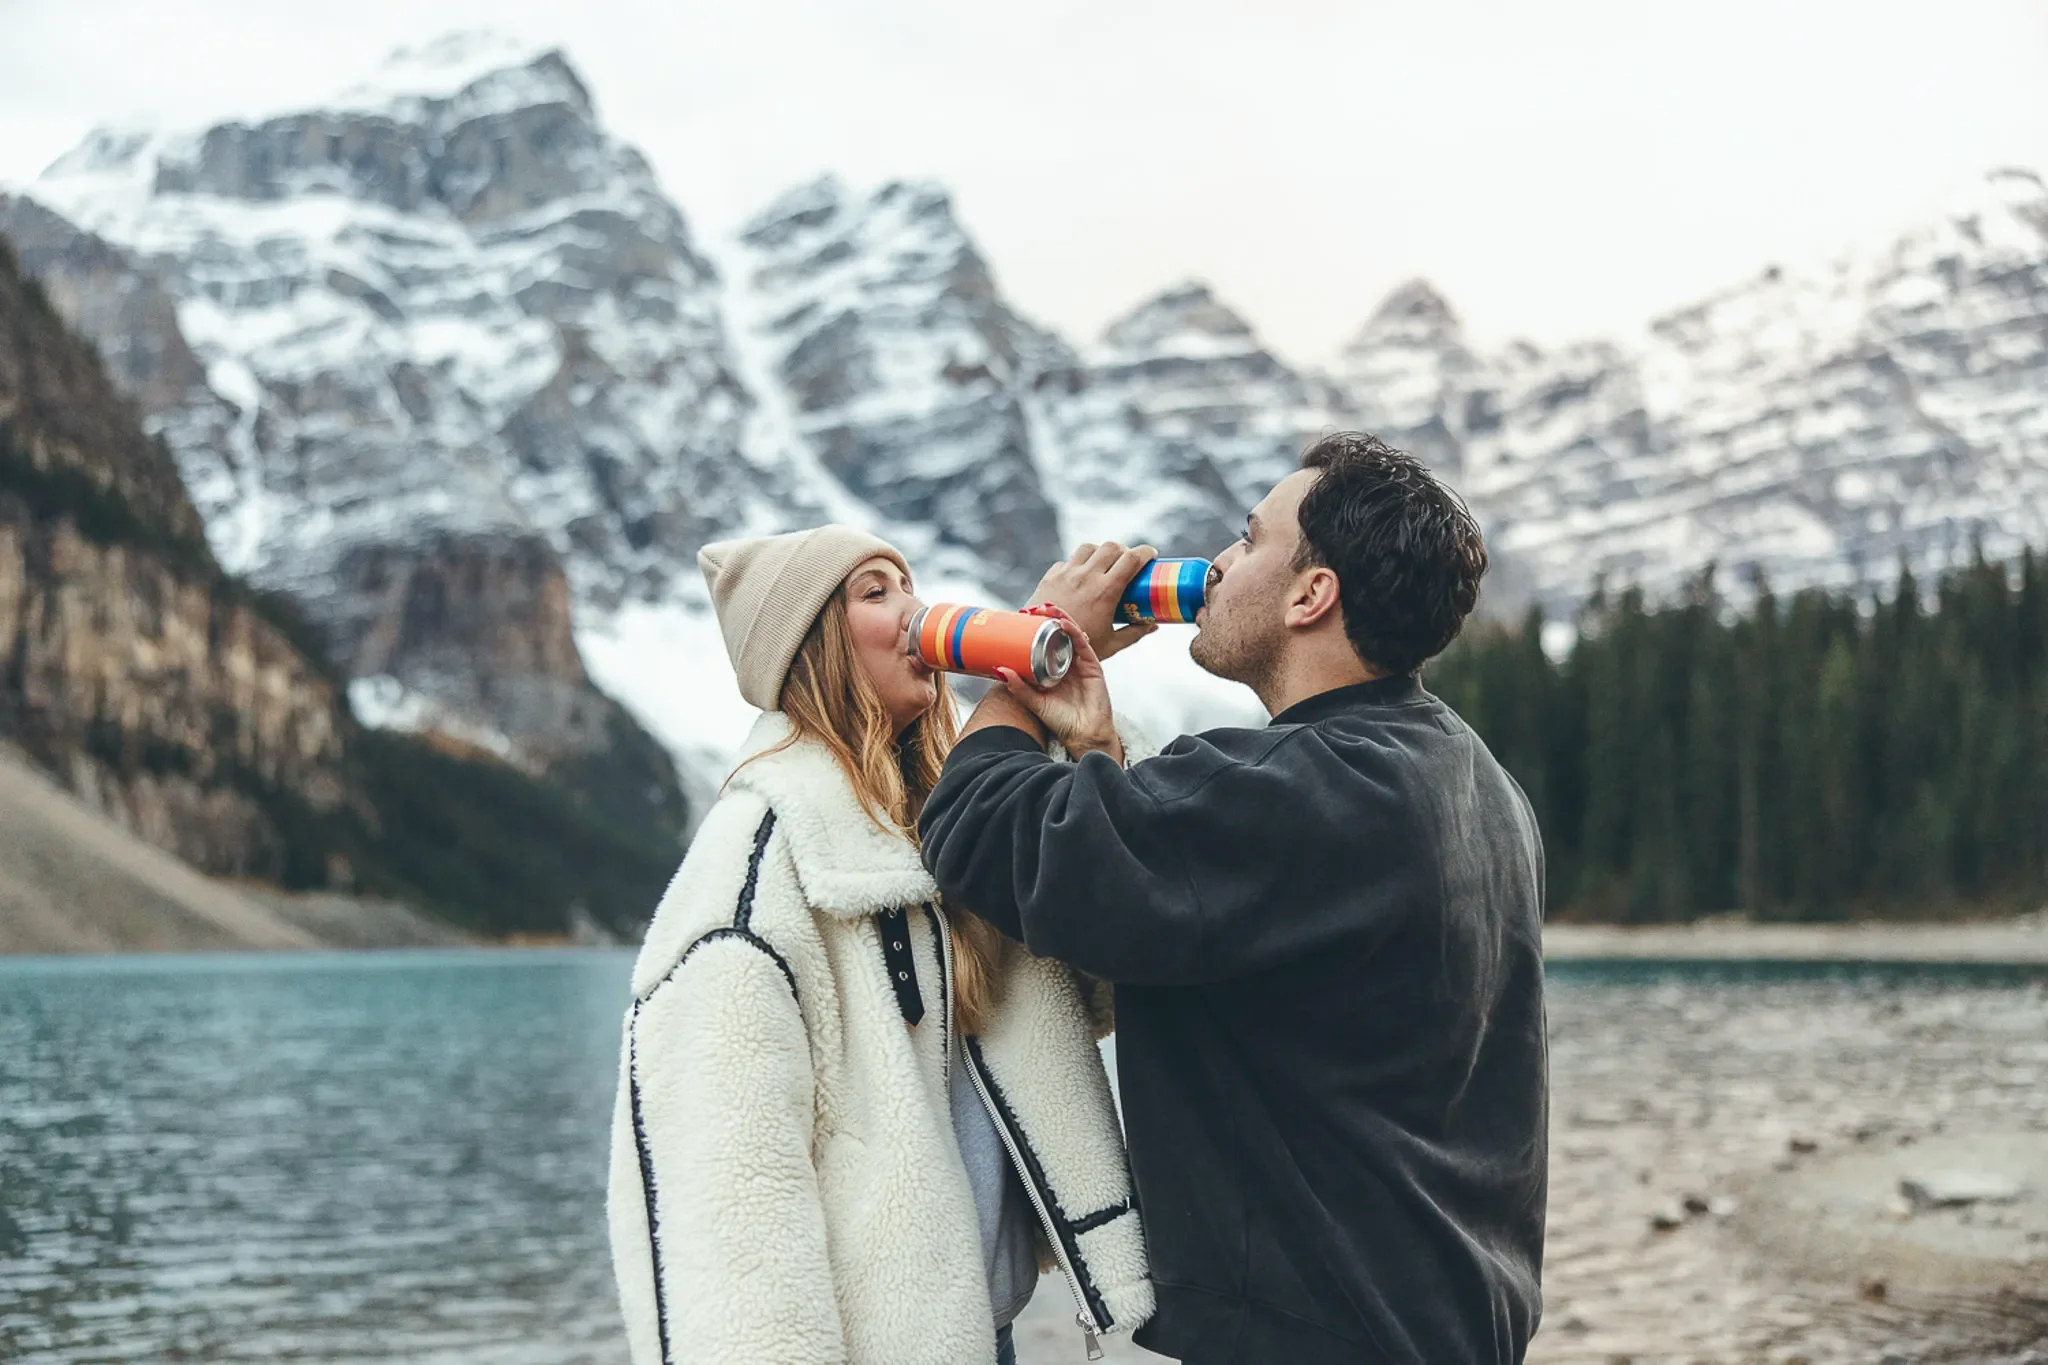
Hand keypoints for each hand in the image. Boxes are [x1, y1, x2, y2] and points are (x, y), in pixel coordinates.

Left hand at [996, 607, 1121, 760]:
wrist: (1083, 736)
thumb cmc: (1061, 721)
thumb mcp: (1034, 702)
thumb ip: (1018, 687)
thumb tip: (999, 669)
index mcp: (1053, 669)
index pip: (1044, 642)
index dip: (1034, 628)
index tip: (1020, 617)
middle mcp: (1067, 663)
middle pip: (1058, 634)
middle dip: (1046, 618)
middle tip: (1031, 609)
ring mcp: (1081, 663)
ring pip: (1071, 634)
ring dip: (1059, 618)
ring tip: (1046, 609)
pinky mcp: (1093, 666)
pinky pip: (1083, 644)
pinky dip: (1073, 631)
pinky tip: (1063, 623)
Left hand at [1025, 542, 1159, 661]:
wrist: (1039, 646)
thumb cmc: (1077, 648)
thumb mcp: (1111, 644)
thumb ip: (1134, 633)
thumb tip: (1152, 625)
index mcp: (1106, 590)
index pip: (1132, 558)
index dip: (1145, 552)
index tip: (1151, 556)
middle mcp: (1087, 576)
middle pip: (1111, 546)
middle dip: (1123, 550)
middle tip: (1127, 563)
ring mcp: (1067, 574)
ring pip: (1088, 547)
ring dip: (1099, 552)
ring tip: (1103, 565)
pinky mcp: (1050, 576)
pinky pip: (1067, 561)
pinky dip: (1077, 564)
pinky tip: (1079, 577)